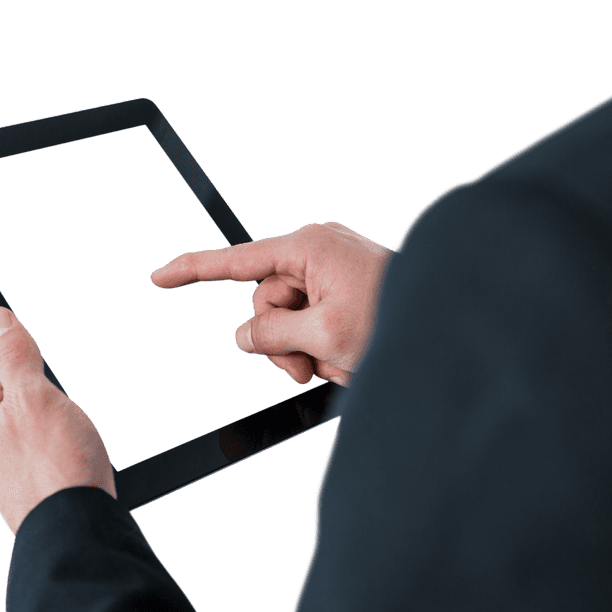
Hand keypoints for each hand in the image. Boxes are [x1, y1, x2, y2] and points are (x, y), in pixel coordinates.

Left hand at [0, 307, 115, 535]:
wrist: (80, 531)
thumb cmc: (57, 468)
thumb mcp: (34, 397)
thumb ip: (15, 356)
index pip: (4, 371)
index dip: (35, 367)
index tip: (50, 380)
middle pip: (32, 402)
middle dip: (59, 403)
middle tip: (70, 422)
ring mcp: (19, 475)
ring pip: (51, 431)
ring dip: (71, 431)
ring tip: (79, 446)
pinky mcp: (45, 493)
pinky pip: (62, 457)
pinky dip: (77, 454)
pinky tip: (84, 464)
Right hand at [150, 221, 392, 386]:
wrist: (453, 327)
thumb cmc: (399, 320)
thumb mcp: (323, 336)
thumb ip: (271, 334)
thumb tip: (245, 334)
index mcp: (308, 248)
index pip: (235, 261)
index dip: (191, 270)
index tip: (158, 277)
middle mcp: (317, 252)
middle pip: (264, 304)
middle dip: (281, 341)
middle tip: (310, 363)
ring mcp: (333, 271)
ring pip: (287, 320)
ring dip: (305, 350)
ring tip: (339, 360)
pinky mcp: (345, 289)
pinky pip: (314, 321)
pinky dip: (325, 345)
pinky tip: (350, 354)